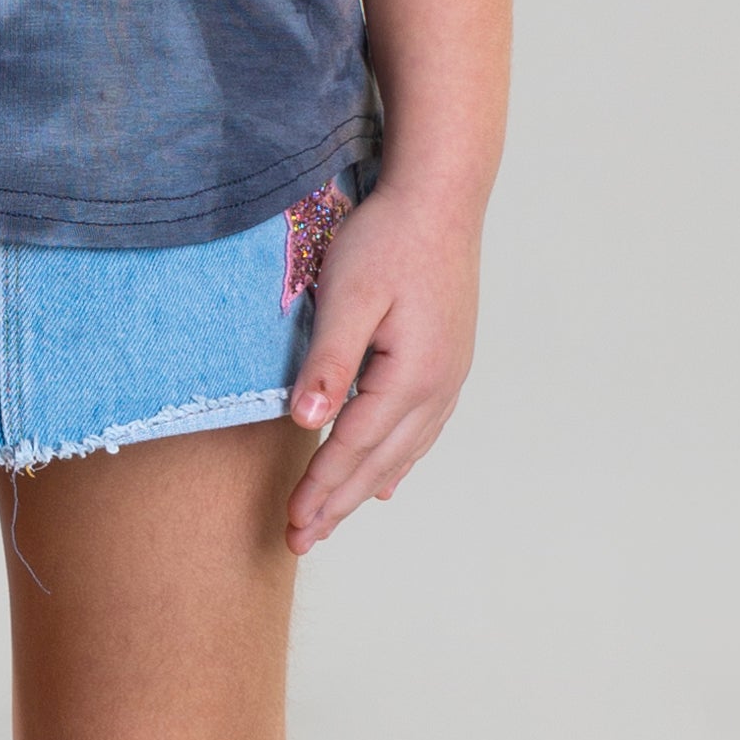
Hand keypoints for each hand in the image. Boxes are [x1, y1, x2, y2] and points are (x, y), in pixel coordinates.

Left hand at [283, 178, 480, 551]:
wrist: (441, 199)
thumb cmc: (388, 238)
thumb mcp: (347, 295)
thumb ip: (329, 362)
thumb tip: (309, 424)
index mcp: (410, 376)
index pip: (353, 448)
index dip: (320, 488)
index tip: (291, 525)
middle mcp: (437, 386)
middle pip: (379, 461)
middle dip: (338, 503)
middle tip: (300, 540)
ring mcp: (448, 376)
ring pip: (402, 450)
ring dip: (363, 487)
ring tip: (332, 520)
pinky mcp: (446, 361)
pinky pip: (420, 430)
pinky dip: (397, 460)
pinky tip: (386, 480)